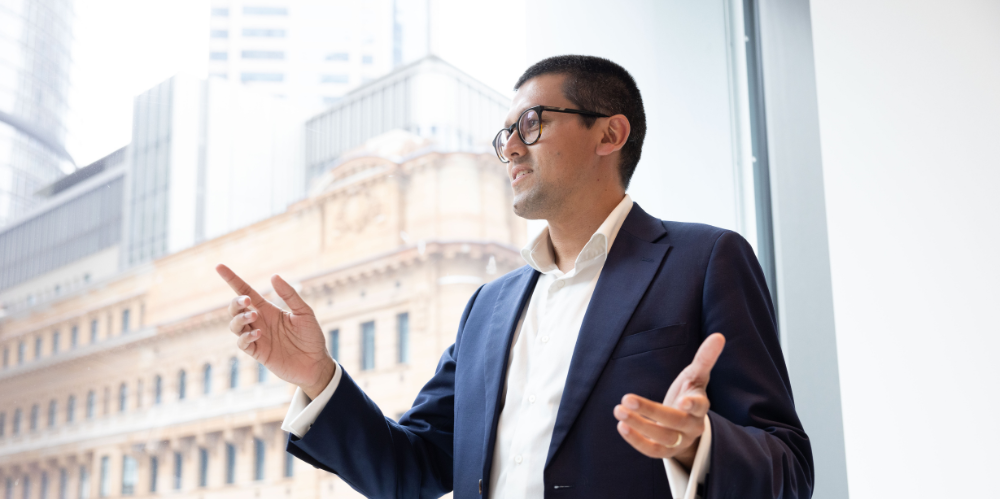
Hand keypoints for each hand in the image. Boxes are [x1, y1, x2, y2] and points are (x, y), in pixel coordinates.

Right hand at [215, 264, 335, 398]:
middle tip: (247, 301)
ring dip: (240, 318)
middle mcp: (260, 322)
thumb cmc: (312, 337)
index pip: (246, 292)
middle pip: (236, 309)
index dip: (232, 279)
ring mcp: (257, 338)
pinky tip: (258, 333)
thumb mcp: (304, 312)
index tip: (219, 266)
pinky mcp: (258, 353)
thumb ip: (290, 295)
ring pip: (235, 325)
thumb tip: (273, 276)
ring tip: (254, 315)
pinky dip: (245, 337)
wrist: (316, 363)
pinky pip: (242, 344)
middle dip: (236, 303)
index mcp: (269, 310)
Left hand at [614, 333, 725, 469]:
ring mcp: (679, 441)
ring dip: (638, 425)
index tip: (682, 401)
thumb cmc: (689, 393)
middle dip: (650, 411)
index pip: (699, 406)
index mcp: (701, 406)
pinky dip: (636, 441)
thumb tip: (719, 336)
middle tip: (626, 398)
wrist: (686, 424)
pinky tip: (621, 426)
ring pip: (662, 438)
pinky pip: (652, 451)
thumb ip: (705, 358)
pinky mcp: (666, 452)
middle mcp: (692, 426)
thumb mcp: (695, 376)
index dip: (692, 404)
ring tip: (618, 410)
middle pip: (674, 422)